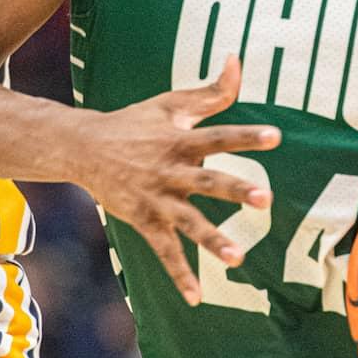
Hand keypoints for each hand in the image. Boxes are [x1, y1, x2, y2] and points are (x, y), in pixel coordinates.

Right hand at [70, 56, 278, 305]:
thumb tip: (239, 59)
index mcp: (179, 140)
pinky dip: (179, 275)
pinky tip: (196, 297)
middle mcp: (170, 170)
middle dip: (235, 190)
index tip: (275, 137)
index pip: (219, 137)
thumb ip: (211, 90)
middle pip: (207, 181)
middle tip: (265, 198)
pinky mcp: (144, 221)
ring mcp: (156, 199)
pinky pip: (164, 252)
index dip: (246, 137)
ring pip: (188, 222)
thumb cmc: (134, 124)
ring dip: (212, 240)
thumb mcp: (170, 104)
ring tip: (238, 258)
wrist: (82, 148)